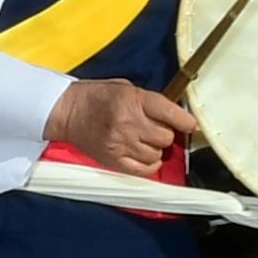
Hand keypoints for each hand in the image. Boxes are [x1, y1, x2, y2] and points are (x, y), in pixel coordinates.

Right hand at [47, 78, 198, 177]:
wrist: (66, 112)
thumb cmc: (96, 97)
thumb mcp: (124, 87)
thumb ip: (148, 101)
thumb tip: (174, 115)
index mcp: (132, 100)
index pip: (169, 113)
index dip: (185, 121)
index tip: (190, 125)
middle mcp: (128, 123)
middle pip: (166, 137)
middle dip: (165, 133)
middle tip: (155, 128)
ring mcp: (120, 144)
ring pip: (157, 154)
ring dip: (155, 148)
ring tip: (143, 140)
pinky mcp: (113, 160)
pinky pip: (144, 170)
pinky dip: (150, 164)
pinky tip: (144, 155)